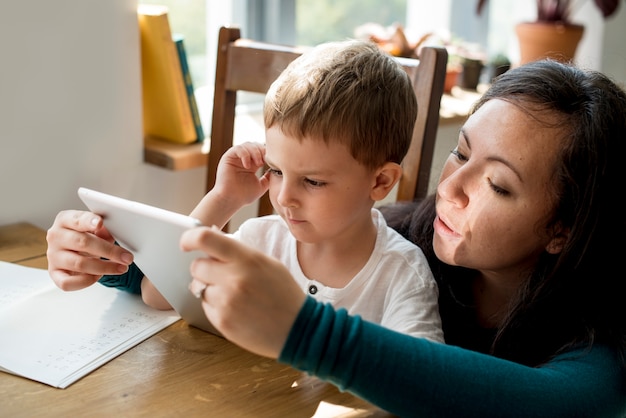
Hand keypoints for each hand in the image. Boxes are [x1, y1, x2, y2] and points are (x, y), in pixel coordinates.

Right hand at [46, 210, 133, 290]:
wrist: (74, 249)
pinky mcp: (54, 273)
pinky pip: (67, 283)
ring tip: (121, 268)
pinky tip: (99, 276)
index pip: (77, 219)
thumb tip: (110, 231)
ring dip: (104, 267)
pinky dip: (86, 281)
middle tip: (127, 257)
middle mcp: (56, 237)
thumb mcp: (96, 228)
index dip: (89, 221)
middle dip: (109, 251)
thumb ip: (103, 229)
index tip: (100, 223)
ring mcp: (53, 256)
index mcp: (65, 220)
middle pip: (82, 243)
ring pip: (79, 264)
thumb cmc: (87, 235)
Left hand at [182, 226, 305, 358]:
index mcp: (247, 259)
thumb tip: (211, 237)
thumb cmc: (284, 294)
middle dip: (204, 269)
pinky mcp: (222, 322)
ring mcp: (226, 302)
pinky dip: (215, 306)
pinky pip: (205, 307)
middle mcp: (234, 279)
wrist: (298, 329)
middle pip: (197, 266)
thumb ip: (239, 252)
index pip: (205, 238)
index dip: (190, 237)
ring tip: (233, 295)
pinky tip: (236, 309)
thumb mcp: (267, 263)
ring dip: (210, 289)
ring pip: (198, 287)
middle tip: (219, 275)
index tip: (186, 242)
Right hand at [213, 142, 269, 206]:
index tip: (273, 162)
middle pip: (255, 145)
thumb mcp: (262, 186)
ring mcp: (236, 158)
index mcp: (252, 164)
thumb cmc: (244, 196)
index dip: (268, 154)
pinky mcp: (228, 157)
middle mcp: (244, 159)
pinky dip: (245, 154)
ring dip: (255, 152)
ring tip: (258, 164)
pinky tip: (248, 166)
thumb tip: (276, 170)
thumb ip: (269, 177)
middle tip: (265, 162)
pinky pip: (238, 148)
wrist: (230, 200)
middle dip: (262, 151)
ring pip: (247, 145)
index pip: (261, 151)